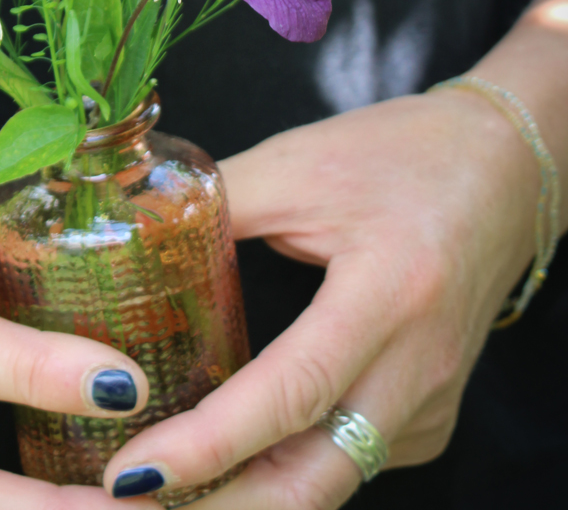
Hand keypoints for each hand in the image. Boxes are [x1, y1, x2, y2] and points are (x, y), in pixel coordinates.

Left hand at [101, 89, 537, 507]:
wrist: (501, 169)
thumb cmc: (402, 155)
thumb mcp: (298, 165)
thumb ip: (217, 201)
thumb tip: (133, 229)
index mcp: (388, 295)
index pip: (291, 392)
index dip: (209, 445)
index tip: (133, 473)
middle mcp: (417, 368)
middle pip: (314, 478)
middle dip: (218, 509)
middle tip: (129, 502)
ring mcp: (429, 401)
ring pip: (330, 479)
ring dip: (245, 497)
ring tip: (162, 489)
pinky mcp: (427, 412)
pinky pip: (349, 458)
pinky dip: (283, 469)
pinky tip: (226, 457)